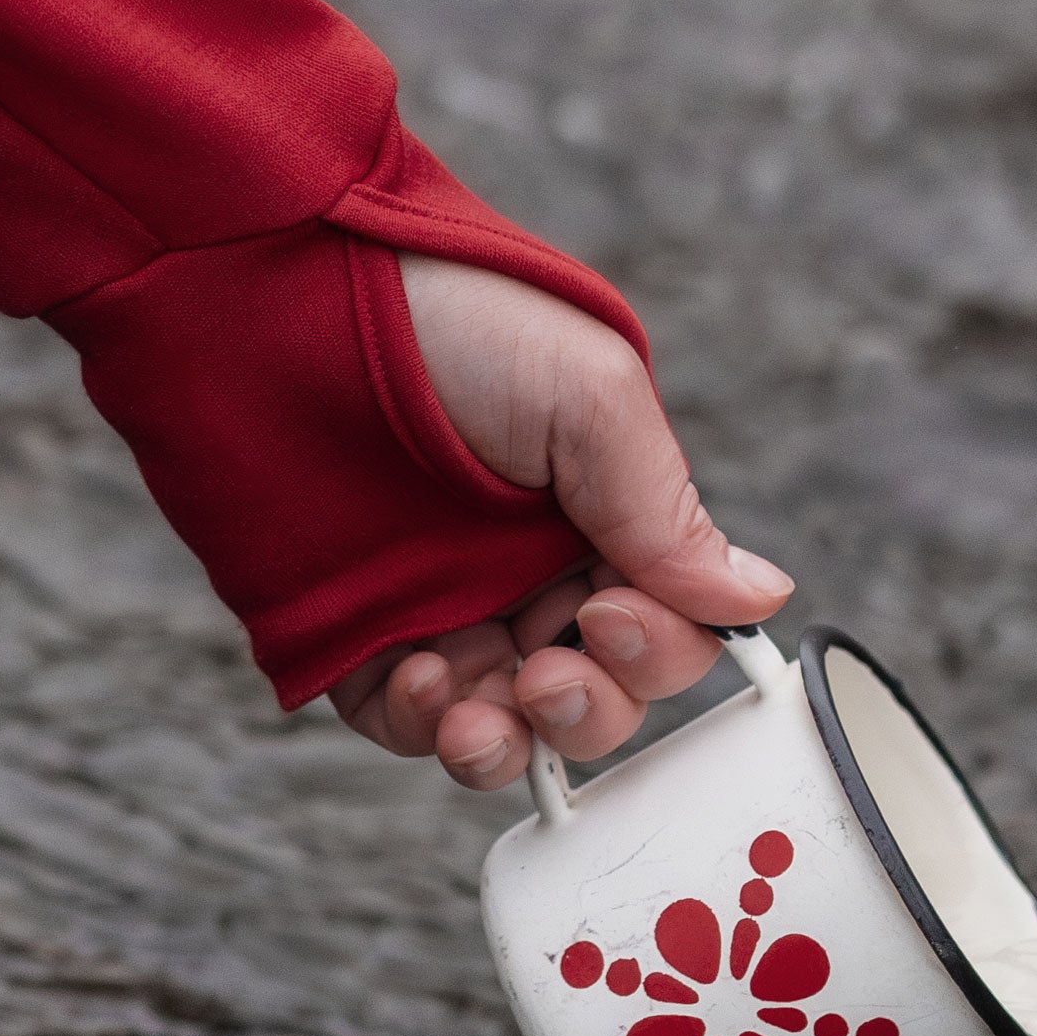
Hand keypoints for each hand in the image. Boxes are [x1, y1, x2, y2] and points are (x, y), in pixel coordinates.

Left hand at [330, 255, 792, 788]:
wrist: (279, 292)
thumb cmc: (449, 314)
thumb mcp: (588, 392)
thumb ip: (664, 510)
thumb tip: (758, 595)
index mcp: (597, 508)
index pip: (665, 622)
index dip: (659, 646)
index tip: (615, 615)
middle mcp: (524, 565)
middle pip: (596, 689)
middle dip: (592, 708)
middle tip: (552, 673)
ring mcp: (438, 602)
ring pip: (507, 724)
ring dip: (514, 743)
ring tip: (488, 714)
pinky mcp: (352, 629)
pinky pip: (406, 720)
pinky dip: (425, 728)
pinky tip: (422, 682)